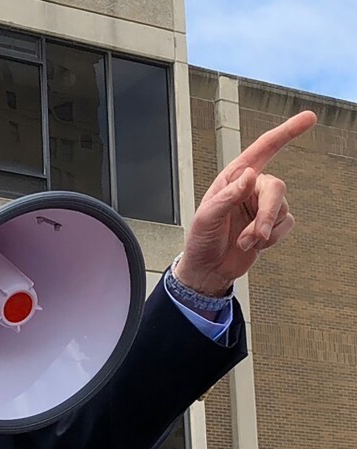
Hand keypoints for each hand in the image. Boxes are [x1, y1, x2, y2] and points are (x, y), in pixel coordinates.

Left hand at [176, 111, 316, 296]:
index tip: (309, 118)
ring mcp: (262, 206)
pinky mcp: (271, 224)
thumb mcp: (206, 217)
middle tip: (256, 234)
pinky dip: (271, 238)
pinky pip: (285, 225)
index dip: (286, 133)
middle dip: (268, 212)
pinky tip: (252, 244)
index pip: (262, 150)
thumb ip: (228, 196)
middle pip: (276, 186)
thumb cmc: (201, 240)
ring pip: (282, 209)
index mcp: (232, 178)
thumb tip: (249, 175)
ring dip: (263, 230)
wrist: (208, 268)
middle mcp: (250, 188)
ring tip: (243, 241)